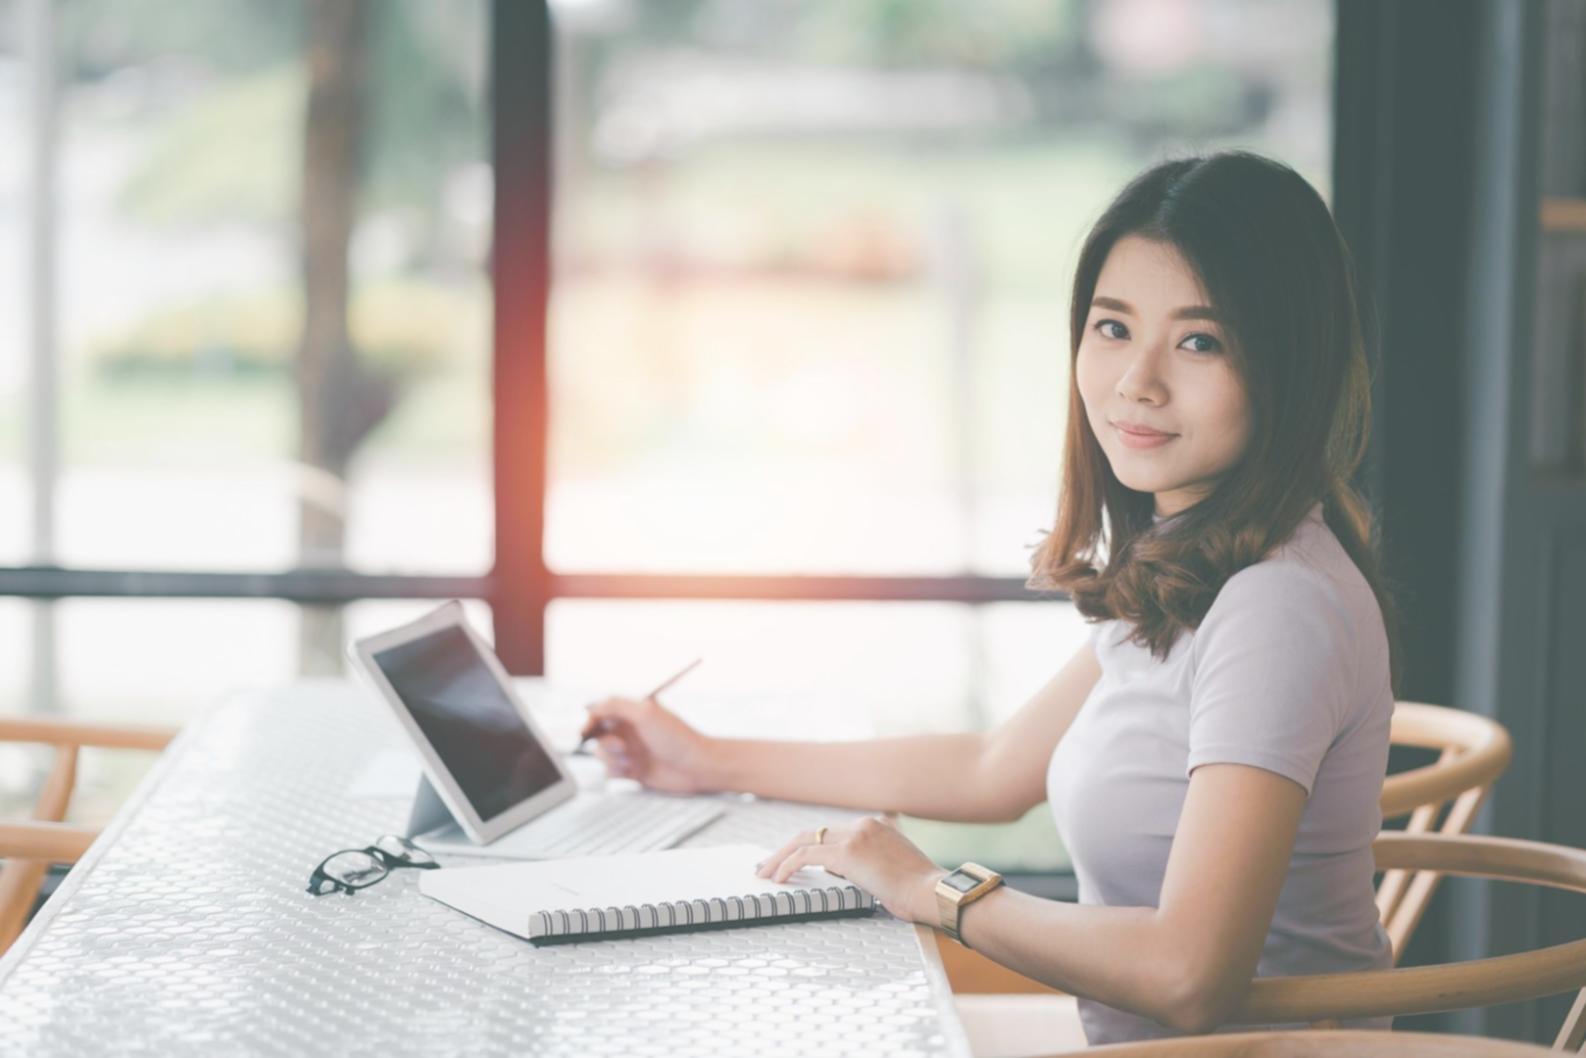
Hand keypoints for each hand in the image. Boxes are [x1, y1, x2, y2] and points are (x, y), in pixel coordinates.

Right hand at [580, 695, 717, 794]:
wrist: (697, 767)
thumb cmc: (678, 738)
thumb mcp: (646, 712)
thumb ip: (616, 705)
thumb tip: (592, 706)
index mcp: (633, 712)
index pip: (601, 712)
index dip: (590, 721)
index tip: (585, 731)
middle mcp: (630, 730)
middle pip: (598, 735)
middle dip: (605, 743)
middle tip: (622, 747)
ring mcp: (631, 751)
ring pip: (602, 755)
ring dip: (613, 759)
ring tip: (633, 760)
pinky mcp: (633, 771)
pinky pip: (611, 772)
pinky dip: (618, 772)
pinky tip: (635, 771)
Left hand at [755, 817, 946, 922]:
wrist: (931, 891)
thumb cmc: (917, 890)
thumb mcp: (889, 869)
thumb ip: (863, 864)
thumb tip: (835, 869)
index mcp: (875, 826)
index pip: (831, 833)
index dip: (807, 846)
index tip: (790, 860)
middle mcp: (863, 825)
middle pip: (813, 832)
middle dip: (787, 849)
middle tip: (768, 864)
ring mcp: (855, 835)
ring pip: (805, 840)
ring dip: (781, 857)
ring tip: (766, 873)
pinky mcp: (848, 852)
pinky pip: (807, 855)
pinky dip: (788, 865)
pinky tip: (778, 878)